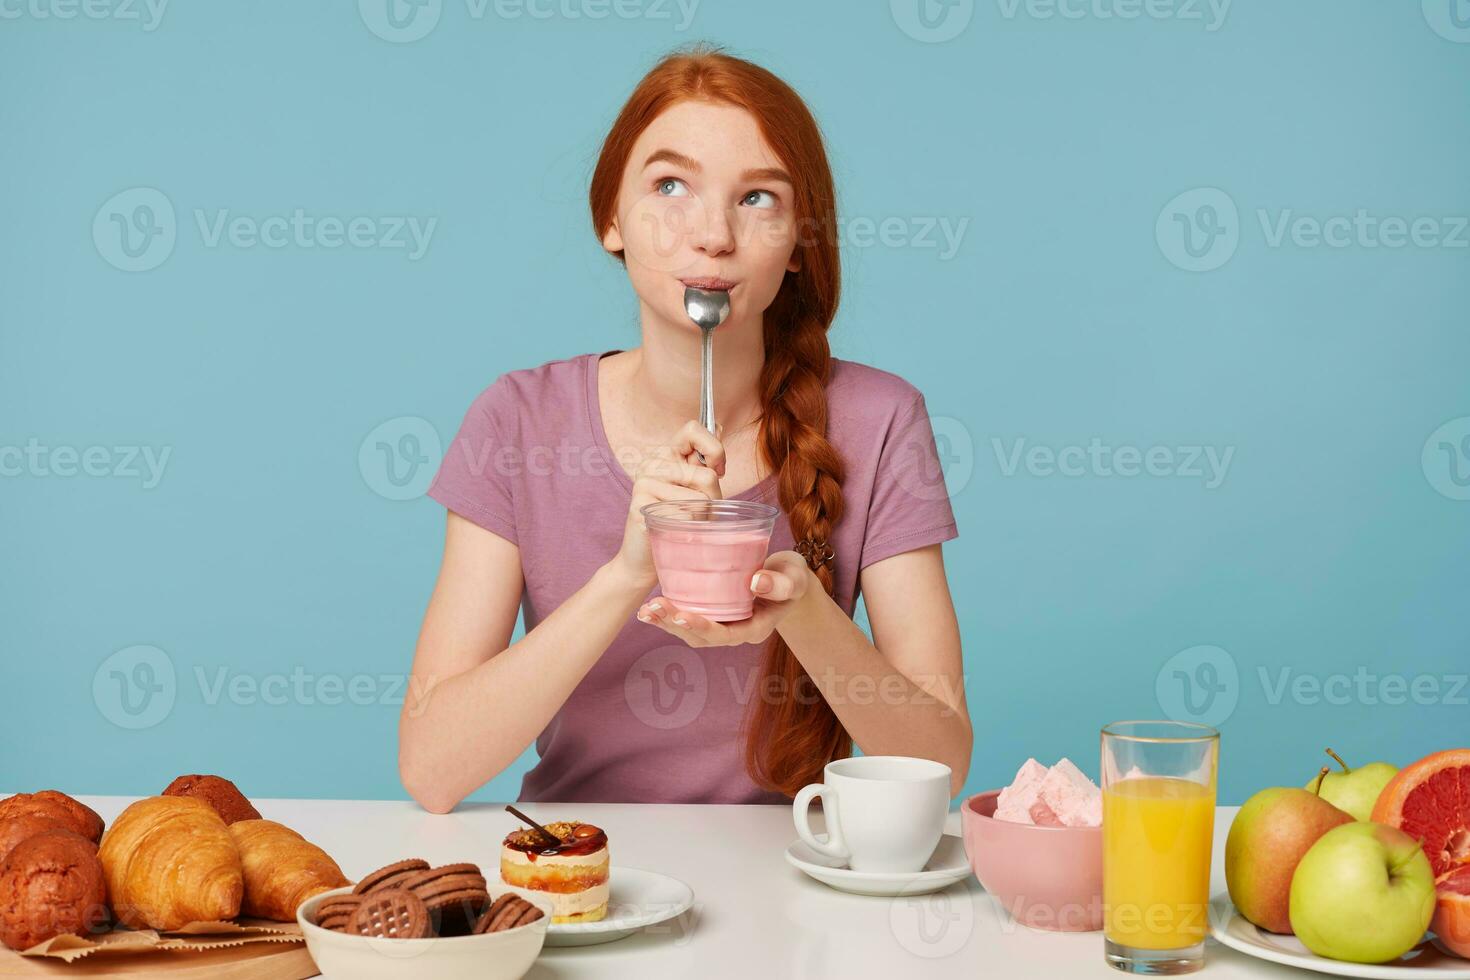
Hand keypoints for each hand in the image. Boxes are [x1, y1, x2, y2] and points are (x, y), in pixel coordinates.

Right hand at [607, 420, 725, 590]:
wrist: (644, 560)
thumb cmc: (677, 523)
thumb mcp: (695, 488)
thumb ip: (704, 460)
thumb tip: (720, 424)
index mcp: (664, 455)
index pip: (693, 429)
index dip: (714, 449)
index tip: (717, 471)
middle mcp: (651, 463)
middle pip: (706, 475)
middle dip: (714, 500)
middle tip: (700, 513)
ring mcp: (643, 483)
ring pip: (699, 499)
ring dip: (702, 518)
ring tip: (685, 524)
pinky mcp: (640, 505)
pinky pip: (685, 516)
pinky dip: (688, 531)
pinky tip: (673, 533)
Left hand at [635, 551, 814, 646]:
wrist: (787, 578)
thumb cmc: (792, 577)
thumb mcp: (794, 577)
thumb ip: (780, 583)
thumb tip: (756, 583)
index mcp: (755, 629)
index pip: (726, 635)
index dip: (704, 627)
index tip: (684, 615)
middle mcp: (736, 632)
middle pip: (702, 637)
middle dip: (676, 624)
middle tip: (654, 607)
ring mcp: (723, 625)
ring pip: (690, 632)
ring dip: (666, 623)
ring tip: (645, 611)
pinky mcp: (713, 615)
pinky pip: (688, 619)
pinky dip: (668, 615)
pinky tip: (647, 609)